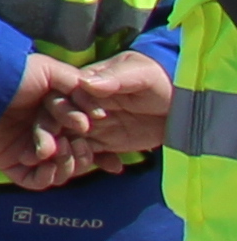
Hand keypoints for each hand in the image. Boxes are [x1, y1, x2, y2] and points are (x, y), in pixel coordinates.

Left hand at [0, 50, 93, 183]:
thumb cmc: (13, 73)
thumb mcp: (49, 71)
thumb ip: (77, 87)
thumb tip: (99, 115)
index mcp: (60, 118)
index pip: (87, 140)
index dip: (100, 148)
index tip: (108, 151)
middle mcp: (48, 136)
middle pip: (77, 158)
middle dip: (81, 154)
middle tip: (75, 142)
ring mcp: (30, 151)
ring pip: (60, 172)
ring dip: (65, 164)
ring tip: (56, 148)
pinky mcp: (12, 164)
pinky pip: (36, 182)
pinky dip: (47, 177)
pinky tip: (47, 163)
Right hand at [64, 51, 176, 167]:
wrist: (184, 101)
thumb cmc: (159, 79)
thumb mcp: (140, 74)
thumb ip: (115, 77)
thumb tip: (86, 83)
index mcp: (82, 84)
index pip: (59, 97)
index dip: (59, 112)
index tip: (75, 126)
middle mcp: (80, 105)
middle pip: (57, 122)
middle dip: (57, 139)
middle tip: (68, 153)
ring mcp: (93, 125)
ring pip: (69, 141)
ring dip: (72, 154)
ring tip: (86, 163)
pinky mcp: (106, 143)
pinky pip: (91, 155)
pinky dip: (96, 163)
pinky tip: (114, 167)